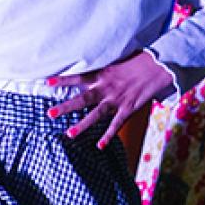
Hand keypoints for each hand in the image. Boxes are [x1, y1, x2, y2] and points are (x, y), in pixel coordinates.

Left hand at [46, 51, 174, 148]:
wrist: (158, 66)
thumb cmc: (136, 61)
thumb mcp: (115, 60)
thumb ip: (100, 65)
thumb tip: (87, 58)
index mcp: (102, 75)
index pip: (77, 77)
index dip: (62, 80)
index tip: (46, 82)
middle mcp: (106, 88)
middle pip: (83, 99)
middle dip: (66, 107)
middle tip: (49, 114)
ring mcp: (117, 100)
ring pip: (97, 114)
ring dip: (83, 125)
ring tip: (69, 134)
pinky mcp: (128, 109)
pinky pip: (116, 124)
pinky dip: (108, 136)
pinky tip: (99, 146)